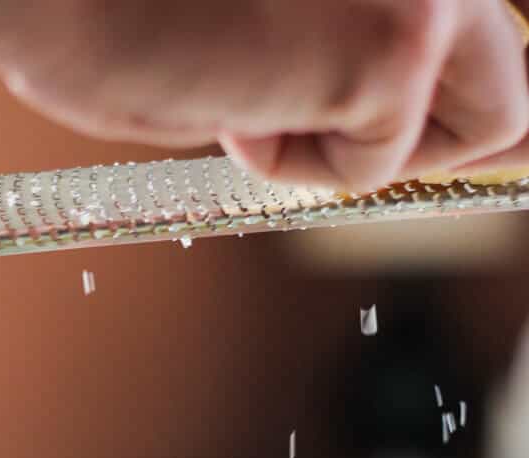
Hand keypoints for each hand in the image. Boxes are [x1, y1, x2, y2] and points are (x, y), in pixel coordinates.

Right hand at [0, 0, 528, 189]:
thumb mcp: (275, 10)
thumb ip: (346, 37)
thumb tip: (411, 101)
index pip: (467, 31)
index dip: (428, 92)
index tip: (364, 113)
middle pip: (503, 75)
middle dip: (424, 129)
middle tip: (321, 121)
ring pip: (487, 119)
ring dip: (372, 144)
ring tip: (261, 96)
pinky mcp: (395, 49)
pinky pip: (382, 167)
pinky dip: (302, 166)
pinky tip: (230, 102)